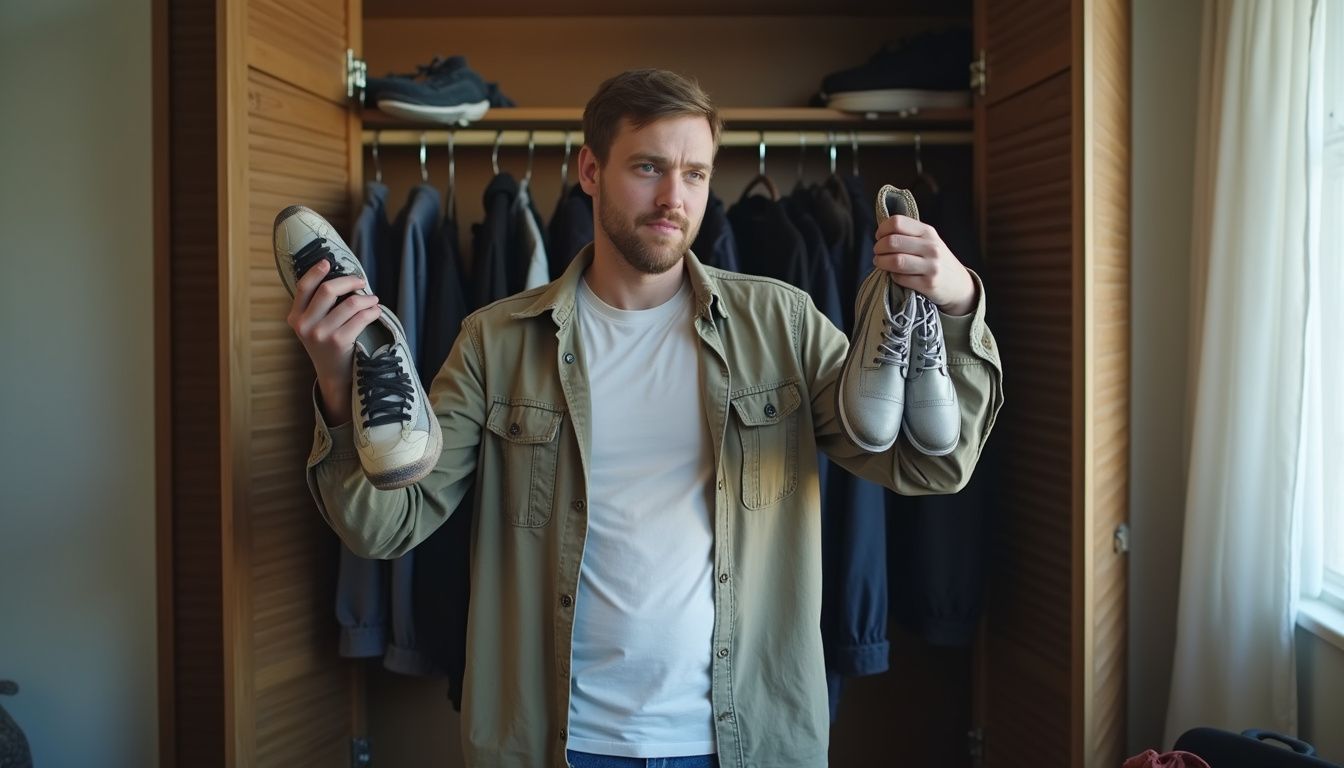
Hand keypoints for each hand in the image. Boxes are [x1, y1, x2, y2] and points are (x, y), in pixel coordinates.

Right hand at [285, 259, 381, 422]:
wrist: (333, 375)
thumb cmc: (327, 345)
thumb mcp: (313, 326)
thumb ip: (317, 306)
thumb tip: (339, 278)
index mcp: (295, 317)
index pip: (303, 287)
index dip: (315, 272)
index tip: (328, 262)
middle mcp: (304, 325)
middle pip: (328, 290)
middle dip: (349, 282)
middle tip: (362, 282)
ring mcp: (321, 334)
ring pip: (349, 303)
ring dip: (367, 298)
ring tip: (374, 300)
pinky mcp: (339, 341)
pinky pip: (361, 318)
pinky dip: (372, 311)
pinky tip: (376, 311)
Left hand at [873, 214, 975, 315]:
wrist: (959, 284)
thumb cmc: (936, 260)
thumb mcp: (928, 241)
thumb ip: (908, 234)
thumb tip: (880, 234)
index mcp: (928, 232)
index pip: (897, 222)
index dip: (882, 230)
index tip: (880, 237)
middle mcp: (931, 247)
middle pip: (892, 242)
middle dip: (878, 248)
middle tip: (878, 253)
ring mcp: (931, 266)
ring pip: (895, 261)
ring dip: (881, 262)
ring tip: (880, 263)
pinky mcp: (928, 284)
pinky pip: (900, 278)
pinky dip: (892, 276)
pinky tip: (894, 275)